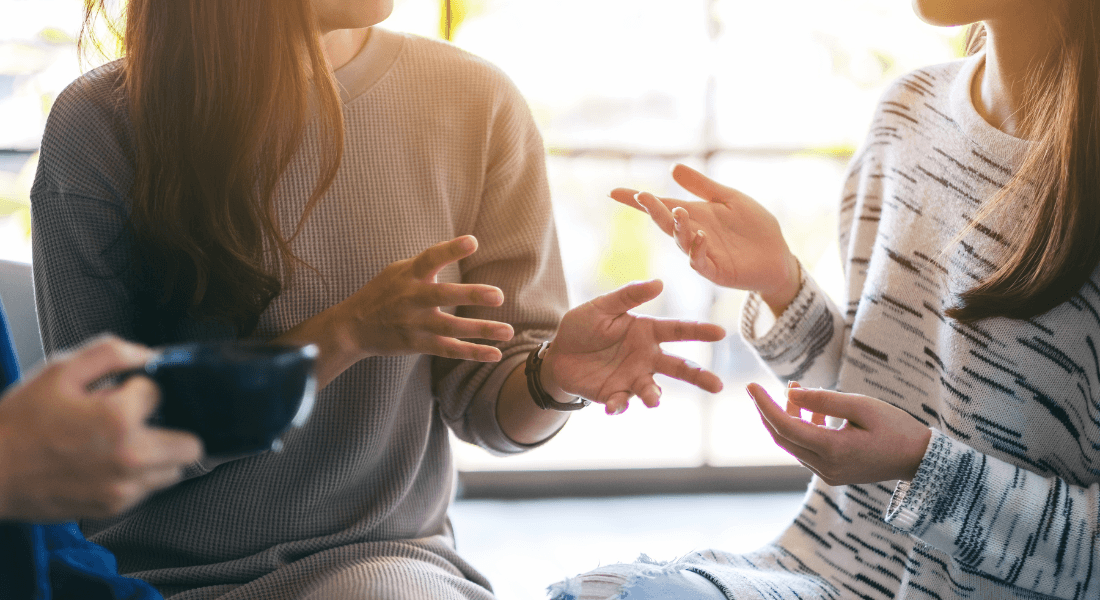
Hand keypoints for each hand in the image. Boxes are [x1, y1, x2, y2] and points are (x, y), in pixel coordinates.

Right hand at [0, 336, 203, 520]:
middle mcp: (130, 457)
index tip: (120, 393)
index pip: (160, 393)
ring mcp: (124, 487)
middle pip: (190, 444)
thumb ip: (110, 353)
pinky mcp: (113, 507)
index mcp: (119, 419)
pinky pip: (149, 490)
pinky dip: (139, 476)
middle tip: (141, 421)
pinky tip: (108, 463)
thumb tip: (147, 354)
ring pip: (175, 471)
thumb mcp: (59, 371)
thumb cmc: (18, 424)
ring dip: (160, 454)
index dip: (139, 389)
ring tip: (124, 443)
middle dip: (170, 426)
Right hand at [334, 236, 514, 362]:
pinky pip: (449, 349)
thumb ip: (426, 264)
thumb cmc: (383, 293)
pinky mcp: (417, 344)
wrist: (353, 327)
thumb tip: (459, 247)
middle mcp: (411, 298)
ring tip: (509, 331)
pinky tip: (495, 354)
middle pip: (442, 295)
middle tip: (498, 295)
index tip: (472, 241)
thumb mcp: (398, 271)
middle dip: (470, 295)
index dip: (450, 250)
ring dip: (481, 330)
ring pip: (451, 327)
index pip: (430, 259)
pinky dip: (472, 352)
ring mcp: (414, 324)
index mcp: (408, 275)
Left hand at [542, 279, 725, 414]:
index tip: (720, 332)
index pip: (679, 330)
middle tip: (718, 385)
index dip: (700, 331)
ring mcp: (633, 378)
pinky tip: (612, 406)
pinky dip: (619, 405)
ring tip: (653, 401)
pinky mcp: (616, 394)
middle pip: (679, 367)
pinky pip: (622, 402)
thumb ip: (628, 296)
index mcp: (647, 332)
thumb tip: (659, 283)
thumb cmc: (583, 326)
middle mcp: (647, 357)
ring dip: (654, 396)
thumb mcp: (602, 306)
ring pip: (653, 390)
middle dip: (699, 376)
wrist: (558, 354)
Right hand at [610, 164, 800, 312]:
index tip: (614, 192)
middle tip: (642, 196)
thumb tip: (673, 168)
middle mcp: (692, 234)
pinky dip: (698, 249)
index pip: (661, 207)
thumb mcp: (729, 199)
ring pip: (681, 242)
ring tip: (678, 211)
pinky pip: (701, 262)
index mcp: (693, 216)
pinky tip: (701, 236)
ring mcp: (702, 254)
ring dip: (677, 228)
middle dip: (653, 210)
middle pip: (665, 222)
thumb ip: (702, 186)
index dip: (637, 201)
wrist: (778, 255)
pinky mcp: (716, 271)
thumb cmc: (754, 227)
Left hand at [747, 382, 931, 485]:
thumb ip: (825, 400)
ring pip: (793, 444)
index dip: (764, 405)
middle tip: (762, 388)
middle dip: (769, 411)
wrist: (920, 459)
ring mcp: (828, 473)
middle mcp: (825, 467)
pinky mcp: (832, 473)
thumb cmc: (896, 427)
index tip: (750, 386)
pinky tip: (812, 410)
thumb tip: (791, 393)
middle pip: (782, 438)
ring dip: (789, 417)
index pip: (785, 426)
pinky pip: (806, 450)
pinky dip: (802, 429)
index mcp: (832, 450)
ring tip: (796, 390)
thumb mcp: (861, 406)